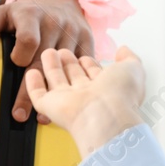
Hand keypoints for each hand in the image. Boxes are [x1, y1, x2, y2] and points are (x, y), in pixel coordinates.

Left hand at [0, 0, 93, 120]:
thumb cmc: (26, 11)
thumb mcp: (2, 13)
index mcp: (31, 15)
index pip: (28, 39)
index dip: (21, 56)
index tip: (16, 65)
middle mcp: (54, 23)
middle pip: (43, 61)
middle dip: (30, 90)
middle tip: (19, 114)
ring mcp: (72, 32)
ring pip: (64, 67)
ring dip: (54, 93)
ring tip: (43, 116)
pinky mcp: (87, 40)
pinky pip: (83, 65)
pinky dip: (75, 85)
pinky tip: (66, 102)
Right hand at [24, 46, 146, 156]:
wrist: (104, 115)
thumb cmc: (120, 94)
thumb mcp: (132, 68)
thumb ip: (128, 57)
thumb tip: (124, 50)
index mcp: (105, 87)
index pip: (93, 72)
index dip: (88, 62)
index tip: (82, 53)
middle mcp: (86, 95)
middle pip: (74, 76)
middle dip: (68, 62)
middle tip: (61, 50)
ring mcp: (68, 101)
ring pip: (57, 82)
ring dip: (51, 67)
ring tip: (47, 52)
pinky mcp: (50, 107)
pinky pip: (39, 95)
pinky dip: (33, 84)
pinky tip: (31, 72)